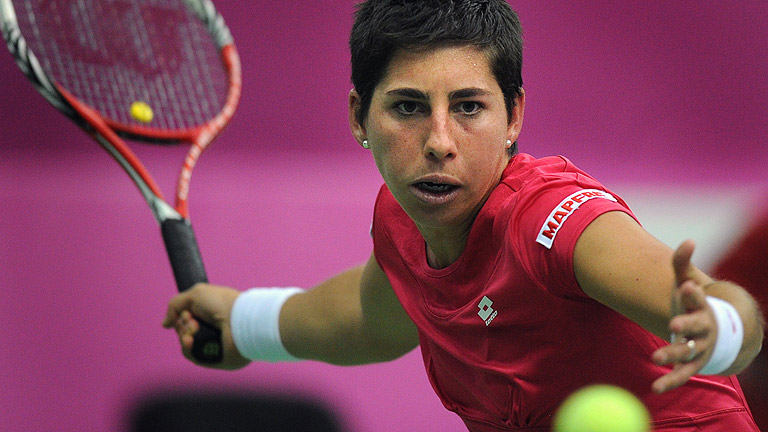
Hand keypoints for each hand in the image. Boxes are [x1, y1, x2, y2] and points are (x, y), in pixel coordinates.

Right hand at [163, 283, 249, 369]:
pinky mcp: (214, 357)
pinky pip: (192, 355)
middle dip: (183, 326)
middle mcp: (212, 328)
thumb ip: (175, 306)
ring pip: (186, 343)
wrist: (238, 321)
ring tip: (194, 331)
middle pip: (184, 330)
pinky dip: (188, 348)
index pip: (187, 317)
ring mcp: (213, 343)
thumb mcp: (195, 295)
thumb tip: (165, 324)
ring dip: (185, 336)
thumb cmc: (221, 304)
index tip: (188, 313)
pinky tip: (191, 342)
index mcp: (210, 312)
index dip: (182, 316)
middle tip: (194, 322)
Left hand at [651, 240, 716, 392]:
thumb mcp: (689, 282)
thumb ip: (682, 264)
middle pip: (696, 326)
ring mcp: (701, 347)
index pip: (698, 298)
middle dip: (687, 324)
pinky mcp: (694, 364)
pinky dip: (669, 381)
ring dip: (673, 354)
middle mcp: (704, 327)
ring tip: (656, 356)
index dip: (693, 292)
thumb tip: (689, 240)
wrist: (722, 332)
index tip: (688, 286)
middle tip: (674, 324)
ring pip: (688, 352)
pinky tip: (655, 388)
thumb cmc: (697, 303)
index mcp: (702, 306)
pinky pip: (682, 374)